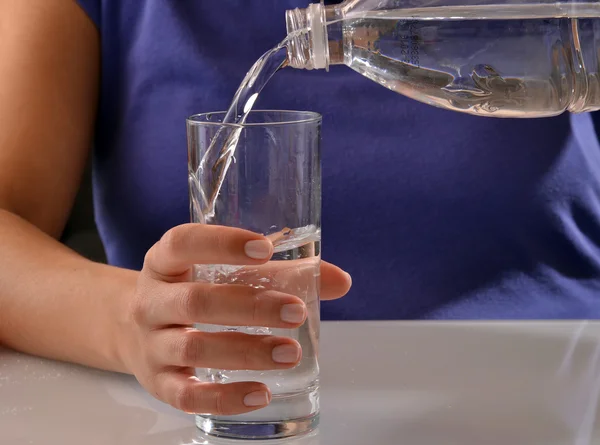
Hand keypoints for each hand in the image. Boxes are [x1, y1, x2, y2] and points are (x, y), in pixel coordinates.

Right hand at [118, 223, 350, 415]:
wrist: (132, 330)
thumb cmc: (192, 290)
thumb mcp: (220, 272)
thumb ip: (281, 272)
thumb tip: (340, 281)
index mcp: (164, 262)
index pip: (184, 243)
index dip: (222, 244)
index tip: (264, 249)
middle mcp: (151, 300)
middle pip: (196, 302)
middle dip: (250, 306)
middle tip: (296, 312)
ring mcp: (151, 344)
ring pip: (194, 348)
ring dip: (246, 351)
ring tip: (291, 353)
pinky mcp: (158, 382)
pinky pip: (186, 395)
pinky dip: (225, 397)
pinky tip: (261, 394)